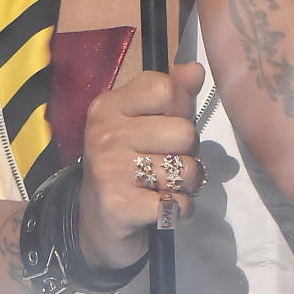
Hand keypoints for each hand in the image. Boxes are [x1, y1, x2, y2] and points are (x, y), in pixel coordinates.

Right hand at [77, 62, 206, 268]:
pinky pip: (177, 203)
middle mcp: (105, 133)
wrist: (97, 224)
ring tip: (167, 187)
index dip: (181, 108)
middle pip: (184, 131)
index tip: (167, 125)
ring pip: (186, 169)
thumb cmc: (128, 164)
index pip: (166, 88)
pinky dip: (181, 210)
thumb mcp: (145, 122)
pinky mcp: (118, 206)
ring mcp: (109, 170)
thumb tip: (196, 69)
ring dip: (187, 184)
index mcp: (109, 105)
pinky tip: (164, 209)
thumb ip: (173, 92)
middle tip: (168, 163)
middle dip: (188, 152)